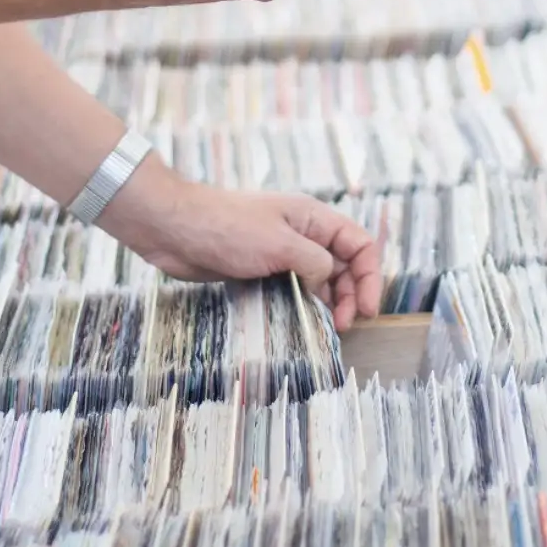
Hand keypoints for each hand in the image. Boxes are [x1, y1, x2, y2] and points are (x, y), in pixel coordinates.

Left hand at [107, 157, 381, 328]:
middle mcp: (301, 234)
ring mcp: (281, 252)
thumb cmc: (228, 227)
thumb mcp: (280, 244)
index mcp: (312, 218)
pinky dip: (302, 305)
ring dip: (327, 303)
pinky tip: (300, 323)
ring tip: (326, 328)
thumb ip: (314, 264)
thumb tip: (326, 285)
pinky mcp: (260, 270)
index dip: (369, 275)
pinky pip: (293, 289)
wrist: (177, 229)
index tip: (367, 309)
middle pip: (342, 264)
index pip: (358, 243)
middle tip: (343, 325)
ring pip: (319, 279)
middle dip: (350, 294)